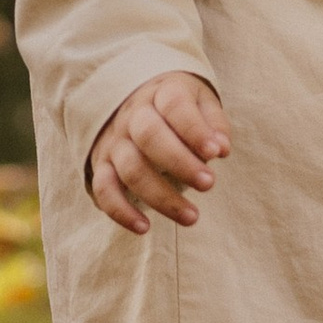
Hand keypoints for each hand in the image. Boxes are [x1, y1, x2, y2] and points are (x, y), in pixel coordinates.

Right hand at [87, 72, 230, 233]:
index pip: (174, 106)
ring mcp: (114, 141)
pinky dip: (120, 211)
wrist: (130, 99)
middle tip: (209, 184)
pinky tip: (144, 228)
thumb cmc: (176, 107)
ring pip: (130, 168)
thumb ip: (214, 122)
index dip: (194, 130)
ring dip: (160, 196)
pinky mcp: (101, 165)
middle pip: (149, 136)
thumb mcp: (200, 101)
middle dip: (180, 163)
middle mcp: (132, 116)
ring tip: (192, 217)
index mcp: (160, 94)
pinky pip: (103, 189)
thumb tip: (222, 148)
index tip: (215, 152)